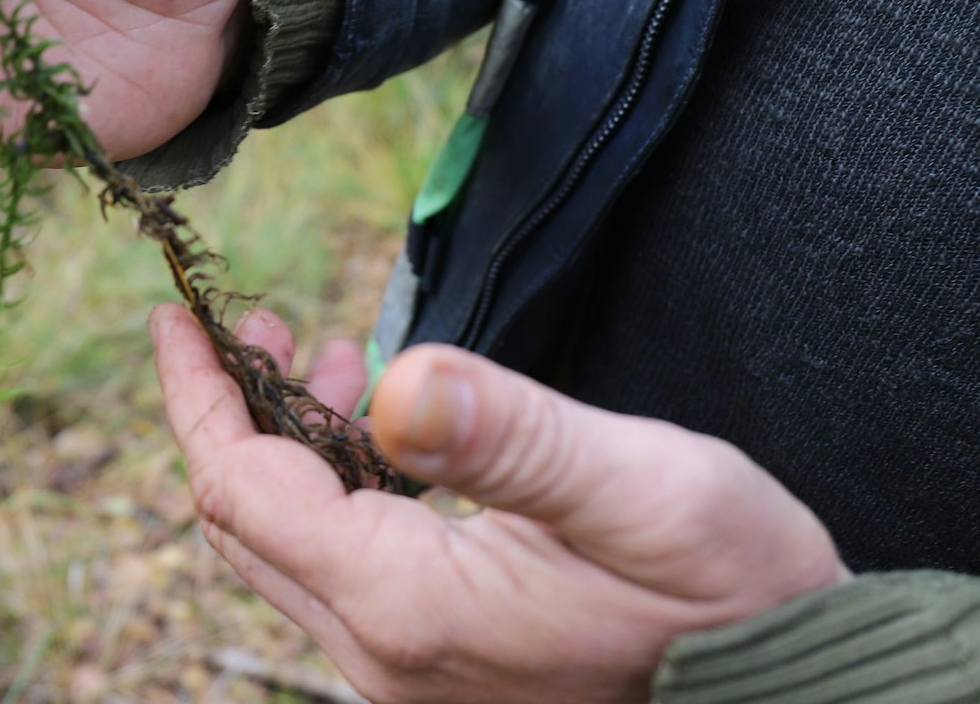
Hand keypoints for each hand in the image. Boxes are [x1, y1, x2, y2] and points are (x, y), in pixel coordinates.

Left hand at [151, 304, 847, 703]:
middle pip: (244, 523)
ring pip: (287, 550)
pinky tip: (375, 433)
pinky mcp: (438, 674)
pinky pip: (339, 575)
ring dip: (281, 447)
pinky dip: (331, 490)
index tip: (179, 314)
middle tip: (249, 322)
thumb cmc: (740, 599)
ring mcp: (406, 676)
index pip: (242, 488)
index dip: (198, 394)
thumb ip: (513, 438)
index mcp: (409, 606)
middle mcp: (383, 657)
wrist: (800, 701)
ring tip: (316, 355)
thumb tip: (398, 385)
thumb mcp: (646, 492)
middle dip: (226, 411)